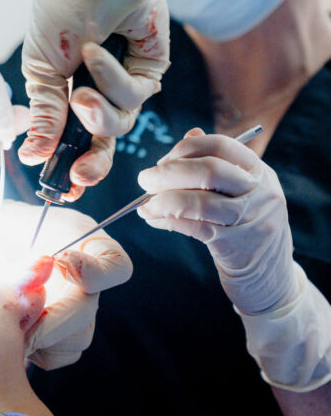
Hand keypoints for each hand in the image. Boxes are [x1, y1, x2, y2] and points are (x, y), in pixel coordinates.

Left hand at [0, 163, 132, 369]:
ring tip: (12, 326)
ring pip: (77, 338)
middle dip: (56, 319)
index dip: (97, 272)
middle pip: (90, 308)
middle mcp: (84, 280)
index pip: (115, 265)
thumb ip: (28, 252)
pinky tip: (13, 337)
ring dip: (44, 338)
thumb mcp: (7, 225)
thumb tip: (47, 269)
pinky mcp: (55, 335)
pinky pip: (58, 355)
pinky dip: (36, 352)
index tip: (63, 261)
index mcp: (83, 244)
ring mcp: (72, 309)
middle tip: (25, 322)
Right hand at [19, 0, 200, 195]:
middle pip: (102, 143)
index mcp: (67, 90)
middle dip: (92, 163)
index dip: (67, 164)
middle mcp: (98, 91)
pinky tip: (98, 52)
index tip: (59, 187)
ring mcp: (126, 81)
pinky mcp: (152, 69)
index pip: (71, 139)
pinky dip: (114, 78)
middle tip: (79, 176)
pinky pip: (136, 95)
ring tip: (82, 88)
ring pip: (119, 124)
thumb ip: (44, 112)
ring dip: (98, 111)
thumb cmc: (60, 6)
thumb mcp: (42, 66)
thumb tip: (30, 155)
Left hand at [136, 128, 299, 314]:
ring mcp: (250, 221)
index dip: (186, 149)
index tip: (163, 161)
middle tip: (145, 180)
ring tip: (144, 205)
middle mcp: (259, 192)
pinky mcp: (235, 248)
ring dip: (163, 200)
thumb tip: (190, 135)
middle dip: (169, 172)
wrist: (270, 280)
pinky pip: (194, 228)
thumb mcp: (241, 192)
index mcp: (259, 171)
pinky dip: (168, 221)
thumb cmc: (245, 227)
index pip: (221, 146)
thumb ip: (217, 163)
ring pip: (200, 202)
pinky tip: (154, 219)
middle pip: (209, 171)